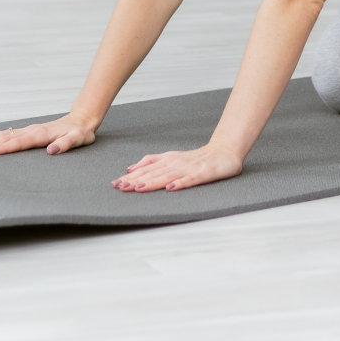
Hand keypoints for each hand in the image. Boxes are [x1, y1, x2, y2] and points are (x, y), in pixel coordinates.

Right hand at [0, 112, 97, 155]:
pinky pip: (9, 133)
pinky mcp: (29, 131)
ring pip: (5, 134)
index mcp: (41, 134)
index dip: (4, 148)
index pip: (19, 142)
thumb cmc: (80, 132)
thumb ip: (65, 144)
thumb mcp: (77, 139)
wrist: (82, 119)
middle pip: (7, 137)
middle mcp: (32, 130)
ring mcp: (30, 130)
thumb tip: (52, 150)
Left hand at [112, 144, 242, 192]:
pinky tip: (171, 188)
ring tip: (139, 188)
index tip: (116, 184)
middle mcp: (175, 162)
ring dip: (152, 182)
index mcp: (167, 160)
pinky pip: (190, 179)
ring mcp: (189, 168)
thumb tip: (130, 168)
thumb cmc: (197, 158)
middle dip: (136, 180)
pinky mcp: (202, 173)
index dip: (130, 176)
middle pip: (153, 173)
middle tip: (120, 187)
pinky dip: (180, 183)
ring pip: (167, 176)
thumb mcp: (171, 158)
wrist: (223, 152)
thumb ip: (152, 161)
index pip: (145, 168)